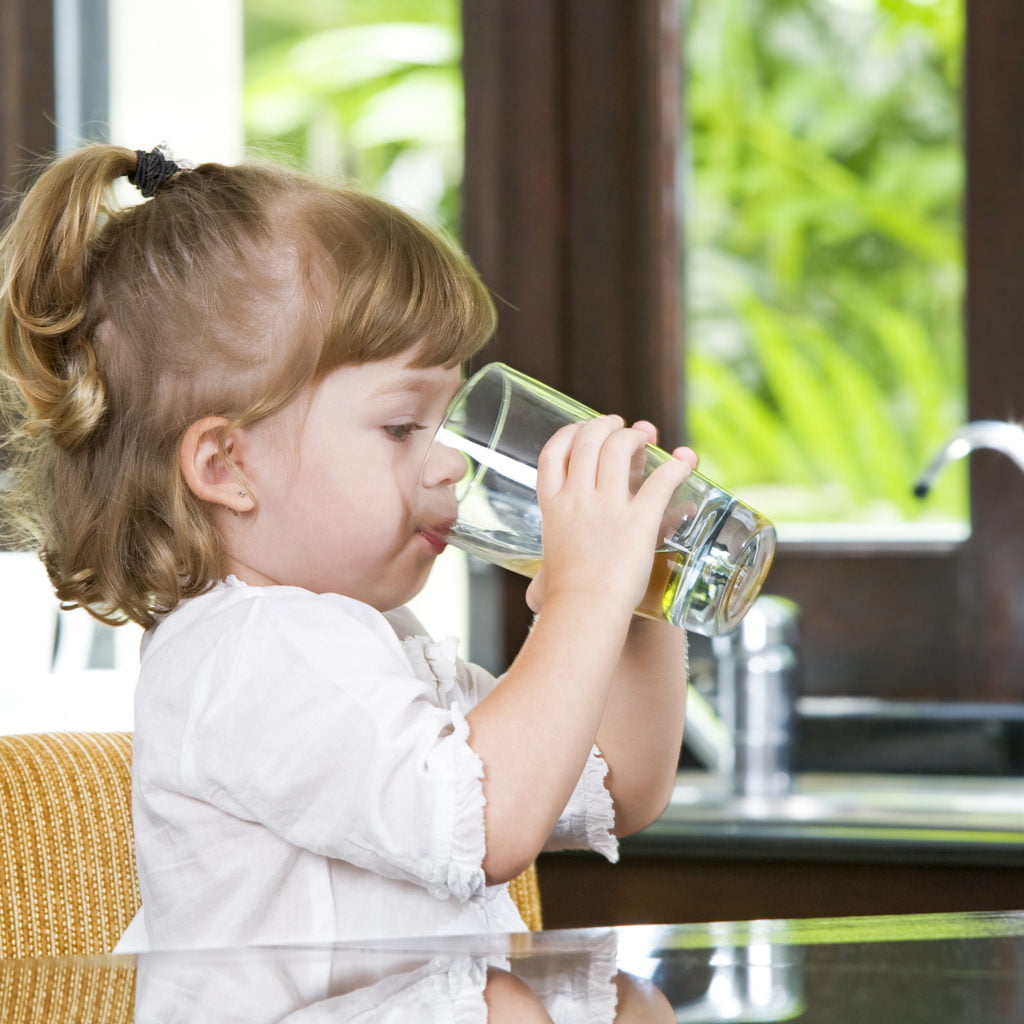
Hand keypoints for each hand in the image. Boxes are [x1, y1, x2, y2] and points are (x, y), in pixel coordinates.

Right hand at [525, 416, 695, 615]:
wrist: (586, 610)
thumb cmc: (565, 600)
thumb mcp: (544, 578)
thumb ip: (542, 581)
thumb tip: (535, 598)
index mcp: (553, 507)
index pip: (552, 455)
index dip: (568, 434)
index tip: (580, 430)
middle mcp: (578, 498)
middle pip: (587, 441)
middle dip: (604, 426)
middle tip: (619, 426)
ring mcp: (608, 506)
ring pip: (619, 449)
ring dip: (634, 436)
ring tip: (644, 435)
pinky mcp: (640, 520)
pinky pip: (661, 482)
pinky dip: (677, 467)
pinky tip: (685, 463)